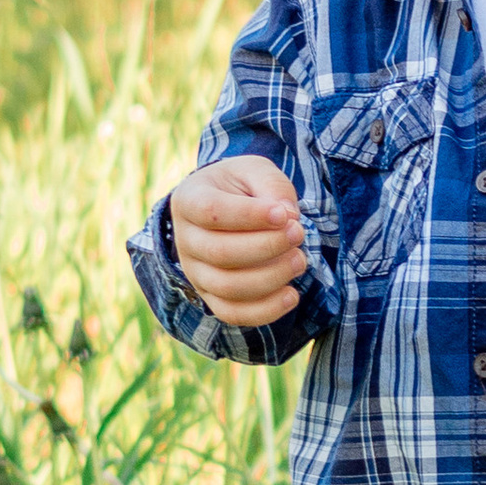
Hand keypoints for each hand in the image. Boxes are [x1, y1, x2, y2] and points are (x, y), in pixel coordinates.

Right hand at [165, 153, 309, 323]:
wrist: (227, 209)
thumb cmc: (242, 188)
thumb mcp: (256, 171)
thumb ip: (272, 186)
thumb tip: (287, 217)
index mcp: (189, 200)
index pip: (212, 212)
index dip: (250, 216)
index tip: (285, 214)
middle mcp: (185, 239)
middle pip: (221, 253)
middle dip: (268, 247)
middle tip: (299, 233)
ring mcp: (195, 272)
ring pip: (227, 287)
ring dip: (271, 277)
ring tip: (300, 260)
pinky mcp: (210, 296)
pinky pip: (232, 313)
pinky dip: (265, 310)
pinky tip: (292, 295)